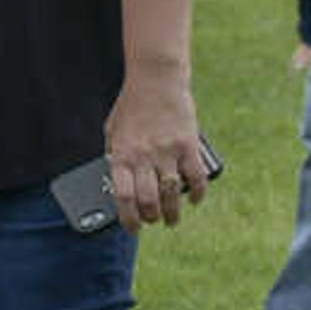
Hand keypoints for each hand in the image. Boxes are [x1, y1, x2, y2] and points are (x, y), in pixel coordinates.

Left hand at [101, 79, 207, 229]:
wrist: (156, 80)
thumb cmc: (132, 106)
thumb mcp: (113, 131)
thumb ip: (115, 156)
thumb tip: (119, 184)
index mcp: (122, 155)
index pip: (124, 198)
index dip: (128, 219)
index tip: (133, 228)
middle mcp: (144, 157)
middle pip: (148, 202)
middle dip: (151, 218)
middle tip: (154, 220)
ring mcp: (167, 152)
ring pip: (171, 195)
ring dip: (173, 213)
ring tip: (172, 218)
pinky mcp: (188, 145)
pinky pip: (196, 178)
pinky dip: (197, 194)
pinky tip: (194, 199)